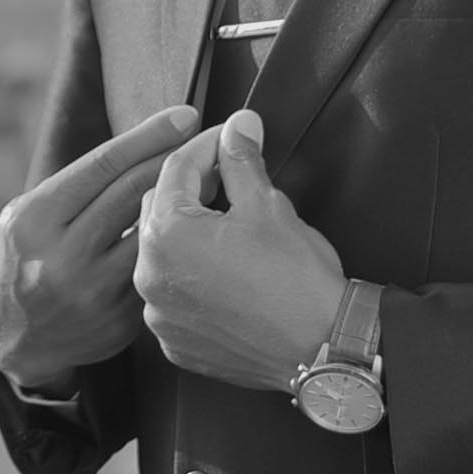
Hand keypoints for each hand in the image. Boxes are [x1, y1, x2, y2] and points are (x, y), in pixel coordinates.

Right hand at [0, 102, 198, 389]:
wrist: (12, 338)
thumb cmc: (24, 258)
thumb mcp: (24, 217)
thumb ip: (73, 189)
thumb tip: (142, 145)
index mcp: (35, 219)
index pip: (103, 165)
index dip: (150, 136)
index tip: (185, 116)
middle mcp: (62, 256)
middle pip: (133, 193)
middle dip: (175, 159)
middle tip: (209, 138)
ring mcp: (93, 292)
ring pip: (154, 233)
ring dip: (187, 203)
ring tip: (212, 178)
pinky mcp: (119, 320)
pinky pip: (157, 269)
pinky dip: (179, 244)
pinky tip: (199, 226)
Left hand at [132, 113, 346, 393]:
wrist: (322, 348)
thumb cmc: (296, 279)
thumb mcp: (269, 205)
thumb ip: (242, 161)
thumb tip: (239, 125)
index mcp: (166, 234)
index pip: (176, 171)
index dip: (205, 146)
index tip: (228, 137)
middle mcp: (150, 277)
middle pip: (160, 211)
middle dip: (192, 190)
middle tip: (227, 178)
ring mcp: (160, 316)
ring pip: (164, 258)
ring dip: (188, 238)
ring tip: (227, 228)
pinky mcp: (177, 343)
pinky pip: (174, 299)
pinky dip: (192, 282)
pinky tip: (224, 275)